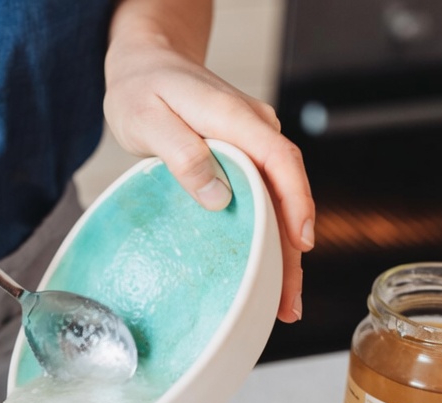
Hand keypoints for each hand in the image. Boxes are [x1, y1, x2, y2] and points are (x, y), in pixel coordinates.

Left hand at [104, 40, 314, 322]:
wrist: (144, 62)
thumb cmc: (141, 87)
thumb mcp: (148, 116)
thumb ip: (182, 153)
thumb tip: (218, 196)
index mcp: (235, 119)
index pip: (280, 161)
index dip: (295, 204)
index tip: (300, 243)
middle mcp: (253, 130)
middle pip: (287, 191)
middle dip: (292, 250)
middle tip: (289, 301)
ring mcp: (251, 144)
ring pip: (277, 200)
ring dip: (282, 251)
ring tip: (283, 301)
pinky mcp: (242, 158)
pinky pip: (262, 198)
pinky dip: (266, 234)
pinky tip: (265, 269)